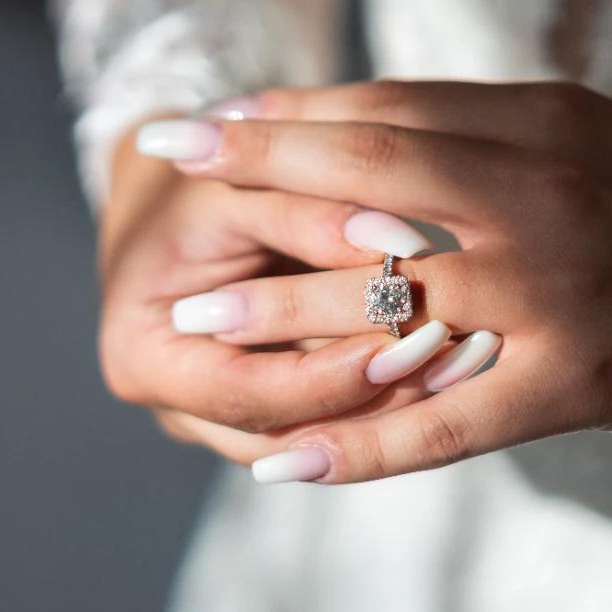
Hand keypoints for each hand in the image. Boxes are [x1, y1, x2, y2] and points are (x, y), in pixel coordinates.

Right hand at [97, 110, 478, 463]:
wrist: (184, 177)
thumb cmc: (199, 176)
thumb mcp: (241, 187)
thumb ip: (309, 217)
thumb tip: (396, 240)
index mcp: (143, 356)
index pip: (245, 393)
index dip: (324, 374)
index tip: (396, 339)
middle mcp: (181, 405)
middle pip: (289, 433)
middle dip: (374, 400)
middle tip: (451, 357)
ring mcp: (228, 414)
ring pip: (323, 435)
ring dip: (397, 403)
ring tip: (469, 360)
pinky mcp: (278, 401)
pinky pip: (339, 412)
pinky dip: (394, 386)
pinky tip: (458, 358)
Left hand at [136, 81, 611, 483]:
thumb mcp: (593, 135)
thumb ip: (486, 130)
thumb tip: (367, 129)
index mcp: (545, 123)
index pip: (388, 106)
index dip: (289, 110)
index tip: (211, 113)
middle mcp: (542, 192)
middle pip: (366, 174)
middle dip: (253, 171)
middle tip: (163, 165)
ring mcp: (558, 290)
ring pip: (390, 297)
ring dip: (280, 310)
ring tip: (193, 314)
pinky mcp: (579, 381)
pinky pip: (448, 419)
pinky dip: (363, 444)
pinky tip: (290, 461)